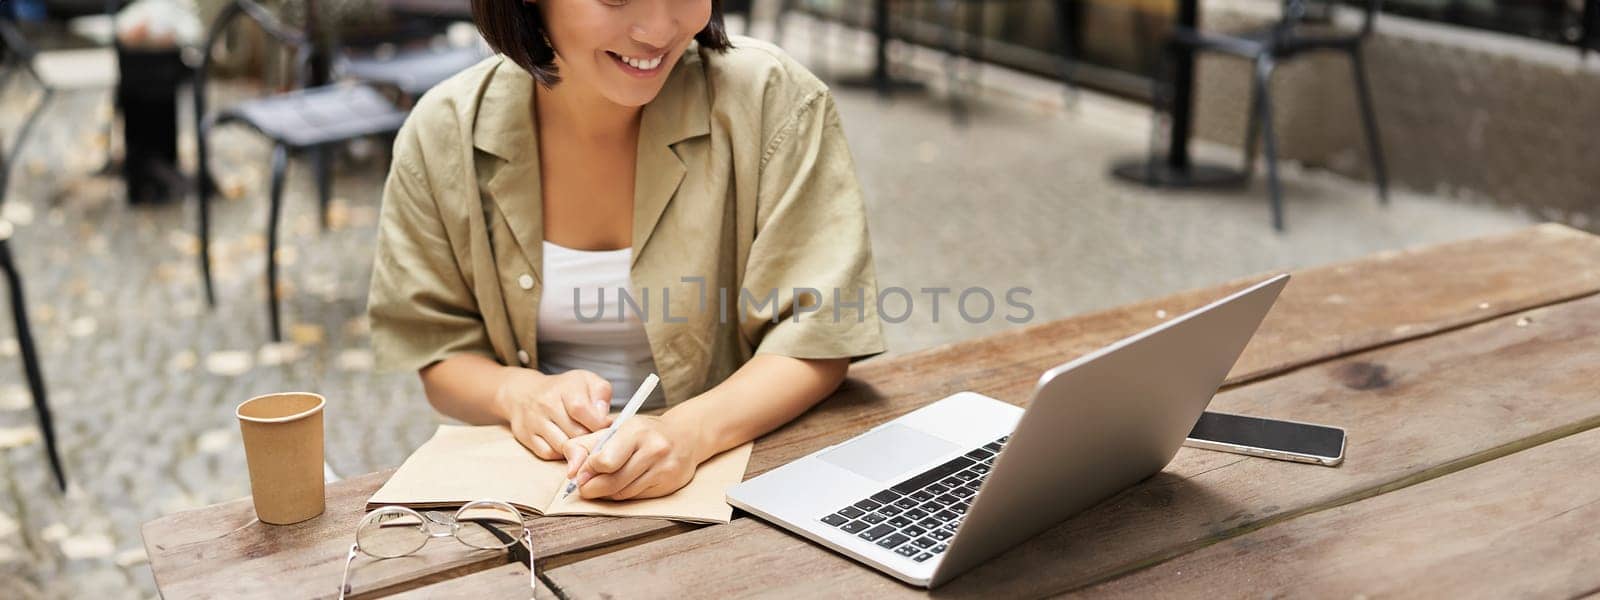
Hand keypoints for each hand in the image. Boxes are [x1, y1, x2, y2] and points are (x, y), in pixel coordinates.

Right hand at [495, 369, 613, 459]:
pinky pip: (548, 453)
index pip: (580, 409)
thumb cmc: (564, 389)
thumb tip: (604, 417)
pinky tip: (567, 446)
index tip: (606, 426)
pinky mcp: (527, 436)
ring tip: (583, 442)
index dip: (598, 422)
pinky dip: (560, 453)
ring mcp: (535, 421)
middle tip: (597, 437)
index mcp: (565, 388)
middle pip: (575, 432)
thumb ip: (601, 393)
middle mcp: (546, 404)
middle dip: (591, 438)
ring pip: (563, 446)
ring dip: (577, 448)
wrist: (525, 392)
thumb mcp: (586, 381)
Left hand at [560, 415, 702, 500]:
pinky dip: (624, 495)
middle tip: (585, 488)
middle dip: (592, 488)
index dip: (587, 472)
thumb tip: (570, 472)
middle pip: (612, 482)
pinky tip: (623, 485)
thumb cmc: (643, 433)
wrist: (684, 436)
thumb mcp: (613, 430)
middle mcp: (653, 448)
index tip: (580, 474)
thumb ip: (585, 445)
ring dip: (607, 493)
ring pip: (623, 493)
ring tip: (603, 484)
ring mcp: (664, 467)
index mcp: (635, 430)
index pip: (604, 461)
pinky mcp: (670, 483)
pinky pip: (637, 497)